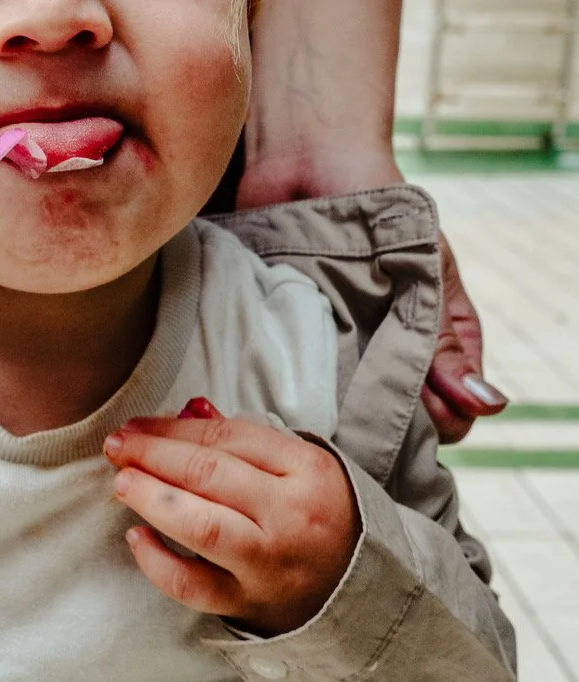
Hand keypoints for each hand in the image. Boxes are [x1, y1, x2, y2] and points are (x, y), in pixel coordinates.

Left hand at [104, 415, 359, 636]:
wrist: (356, 593)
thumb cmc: (318, 520)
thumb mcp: (299, 469)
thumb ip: (243, 439)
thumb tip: (187, 409)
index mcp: (308, 470)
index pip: (228, 437)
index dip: (173, 427)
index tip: (136, 425)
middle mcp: (291, 516)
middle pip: (209, 474)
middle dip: (153, 454)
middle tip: (117, 446)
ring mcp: (269, 563)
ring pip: (201, 527)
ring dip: (151, 498)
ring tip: (122, 482)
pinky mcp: (248, 603)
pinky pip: (192, 585)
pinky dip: (156, 561)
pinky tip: (137, 537)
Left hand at [238, 155, 506, 443]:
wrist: (308, 161)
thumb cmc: (379, 205)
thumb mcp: (426, 268)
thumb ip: (446, 336)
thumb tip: (487, 405)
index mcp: (430, 340)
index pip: (448, 413)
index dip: (434, 429)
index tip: (414, 431)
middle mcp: (381, 353)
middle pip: (387, 422)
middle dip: (377, 434)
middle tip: (358, 436)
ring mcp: (333, 350)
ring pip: (337, 409)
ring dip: (330, 419)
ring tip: (318, 424)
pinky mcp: (284, 338)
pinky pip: (286, 378)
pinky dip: (285, 391)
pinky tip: (278, 402)